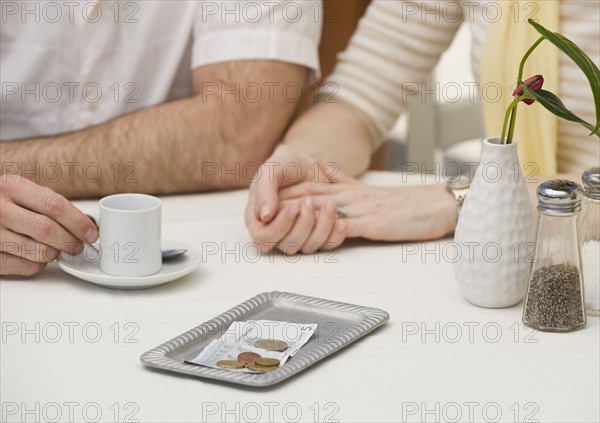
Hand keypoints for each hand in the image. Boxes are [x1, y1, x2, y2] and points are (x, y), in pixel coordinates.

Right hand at [0, 175, 98, 275]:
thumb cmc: (6, 203)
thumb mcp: (26, 193)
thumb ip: (56, 205)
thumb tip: (90, 224)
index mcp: (11, 187)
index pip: (53, 205)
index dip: (78, 222)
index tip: (92, 233)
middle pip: (46, 229)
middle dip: (71, 241)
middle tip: (79, 246)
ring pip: (39, 252)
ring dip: (56, 253)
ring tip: (57, 248)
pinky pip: (26, 267)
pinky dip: (39, 264)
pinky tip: (35, 255)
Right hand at [245, 144, 347, 252]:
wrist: (307, 162)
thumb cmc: (284, 165)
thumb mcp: (271, 170)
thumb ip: (264, 191)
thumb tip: (265, 216)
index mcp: (258, 220)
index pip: (263, 238)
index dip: (278, 228)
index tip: (292, 208)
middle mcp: (277, 232)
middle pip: (287, 246)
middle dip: (303, 226)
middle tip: (310, 201)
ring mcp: (298, 235)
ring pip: (308, 248)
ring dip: (321, 229)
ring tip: (330, 205)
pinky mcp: (317, 234)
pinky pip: (327, 245)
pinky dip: (335, 235)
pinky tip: (341, 220)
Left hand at [279, 176, 457, 244]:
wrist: (436, 205)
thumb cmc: (405, 204)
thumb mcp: (369, 189)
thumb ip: (343, 179)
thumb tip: (322, 166)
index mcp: (349, 191)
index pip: (311, 189)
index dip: (285, 192)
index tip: (263, 197)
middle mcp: (351, 197)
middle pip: (310, 197)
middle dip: (283, 202)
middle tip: (258, 208)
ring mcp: (361, 209)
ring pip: (324, 210)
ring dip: (299, 214)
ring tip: (277, 217)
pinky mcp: (374, 224)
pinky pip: (348, 226)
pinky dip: (329, 228)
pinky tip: (314, 230)